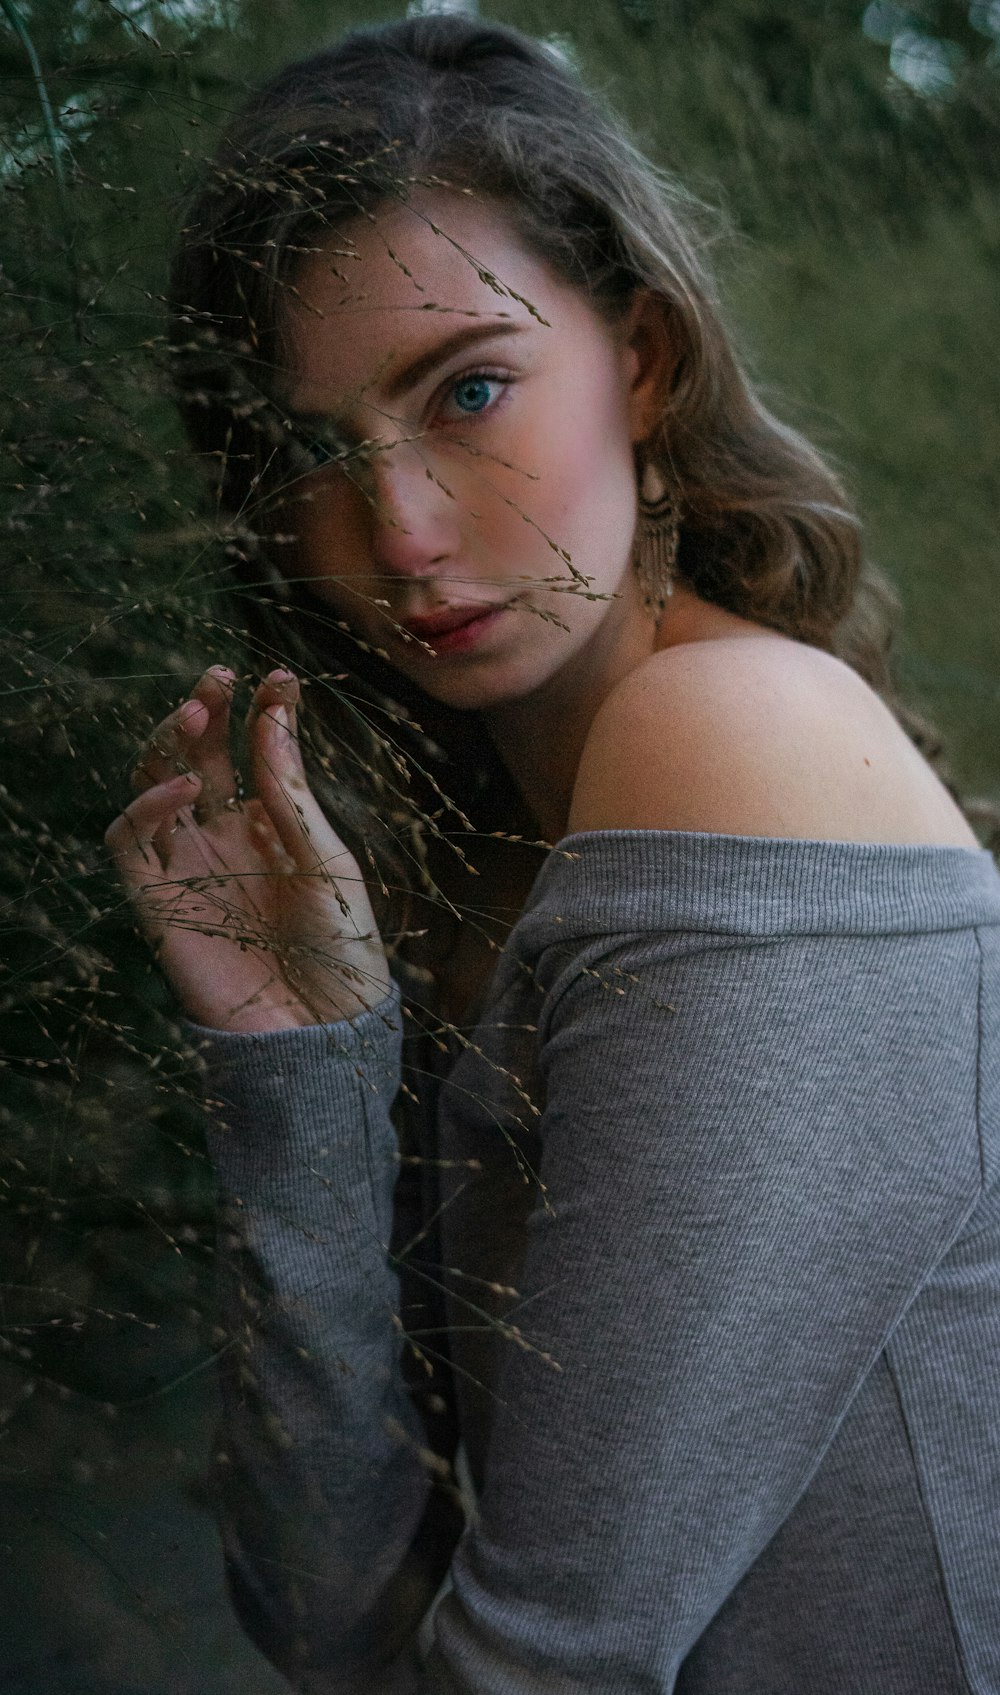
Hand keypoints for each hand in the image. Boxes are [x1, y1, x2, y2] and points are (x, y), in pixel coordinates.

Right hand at [105, 666, 392, 1032]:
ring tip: (195, 714)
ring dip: (165, 744)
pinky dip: (145, 805)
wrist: (323, 1033)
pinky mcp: (156, 902)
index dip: (261, 711)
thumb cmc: (341, 950)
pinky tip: (183, 785)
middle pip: (196, 758)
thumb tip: (272, 712)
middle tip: (216, 677)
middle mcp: (223, 840)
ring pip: (152, 785)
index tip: (281, 677)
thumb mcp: (327, 859)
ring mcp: (187, 867)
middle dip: (203, 712)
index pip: (252, 752)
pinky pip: (129, 842)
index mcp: (270, 827)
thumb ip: (289, 791)